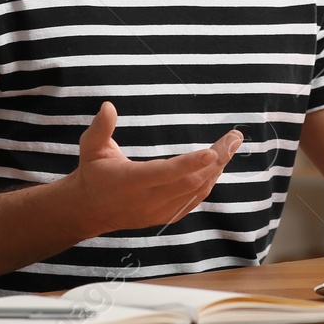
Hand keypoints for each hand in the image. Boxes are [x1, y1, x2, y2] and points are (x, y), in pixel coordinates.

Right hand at [65, 101, 241, 235]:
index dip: (189, 164)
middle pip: (190, 182)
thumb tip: (108, 106)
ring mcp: (158, 211)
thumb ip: (100, 128)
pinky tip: (218, 165)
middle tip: (235, 137)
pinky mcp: (165, 217)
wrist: (88, 211)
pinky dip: (208, 183)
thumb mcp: (90, 148)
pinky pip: (192, 201)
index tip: (212, 152)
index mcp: (130, 181)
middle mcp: (147, 200)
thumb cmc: (92, 173)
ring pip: (196, 192)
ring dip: (216, 170)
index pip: (164, 173)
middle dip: (217, 159)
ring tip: (231, 145)